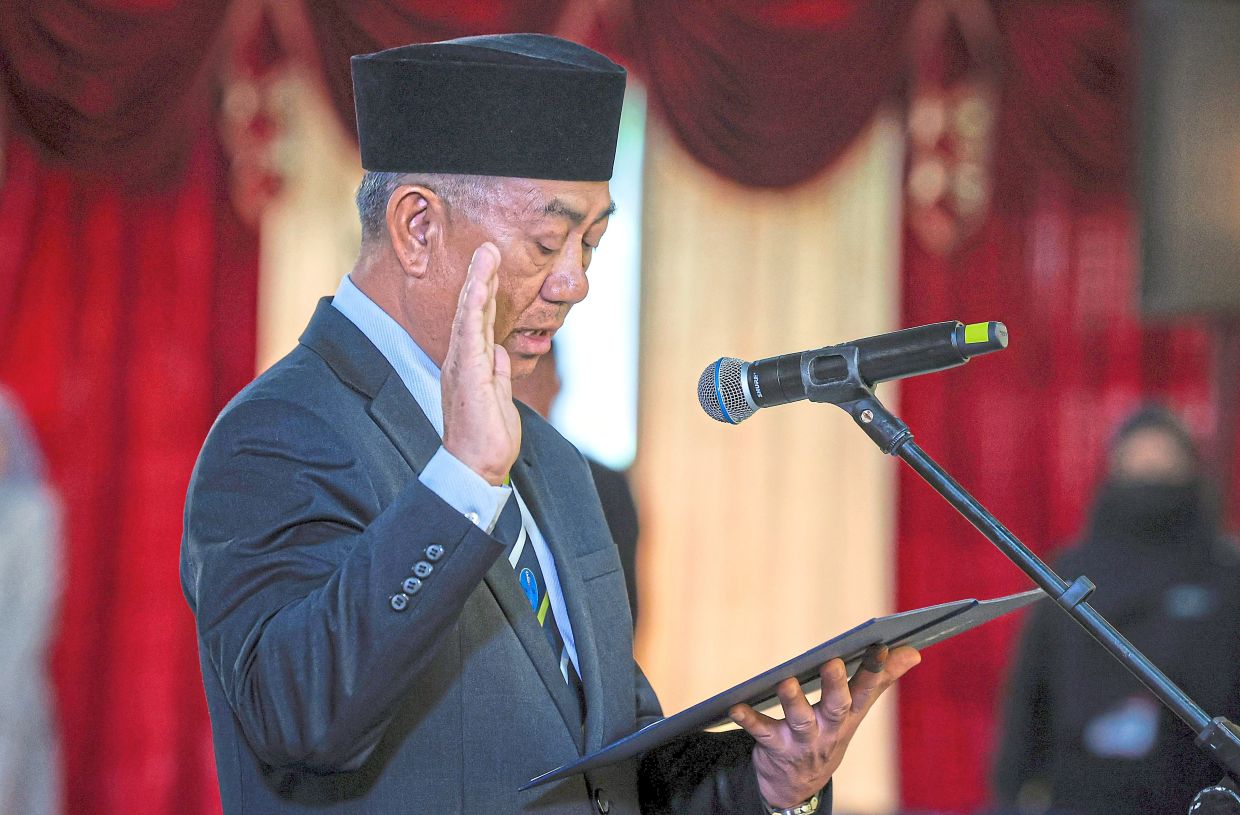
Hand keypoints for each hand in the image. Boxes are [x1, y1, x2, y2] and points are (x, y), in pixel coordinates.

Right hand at [441, 243, 520, 485]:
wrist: (476, 467)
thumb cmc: (487, 439)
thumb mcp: (500, 399)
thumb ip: (499, 374)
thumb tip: (501, 353)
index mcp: (472, 366)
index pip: (480, 323)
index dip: (487, 294)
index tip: (493, 267)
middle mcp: (462, 361)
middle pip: (474, 312)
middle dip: (482, 278)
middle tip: (489, 247)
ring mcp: (462, 365)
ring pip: (471, 315)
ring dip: (479, 282)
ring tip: (486, 252)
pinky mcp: (466, 373)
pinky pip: (470, 333)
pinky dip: (474, 306)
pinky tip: (479, 285)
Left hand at [730, 644, 919, 807]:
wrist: (799, 784)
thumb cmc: (830, 732)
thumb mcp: (857, 710)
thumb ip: (882, 678)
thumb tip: (913, 651)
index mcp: (850, 715)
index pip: (867, 691)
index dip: (875, 670)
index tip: (881, 646)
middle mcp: (829, 729)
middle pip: (835, 706)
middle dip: (835, 686)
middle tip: (832, 662)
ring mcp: (802, 740)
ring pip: (799, 720)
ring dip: (793, 701)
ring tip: (787, 682)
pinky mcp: (774, 746)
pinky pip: (761, 731)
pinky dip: (748, 719)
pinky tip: (735, 706)